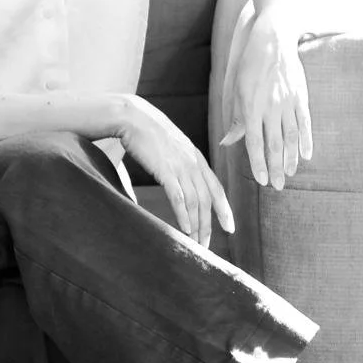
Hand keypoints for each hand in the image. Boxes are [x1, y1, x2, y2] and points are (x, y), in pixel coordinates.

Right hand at [114, 95, 234, 248]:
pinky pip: (178, 196)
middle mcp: (193, 163)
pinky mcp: (165, 169)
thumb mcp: (171, 146)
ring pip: (195, 201)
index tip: (230, 228)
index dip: (224, 209)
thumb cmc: (147, 132)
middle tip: (206, 247)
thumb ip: (178, 163)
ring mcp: (180, 165)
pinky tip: (185, 229)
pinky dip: (183, 214)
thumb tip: (175, 181)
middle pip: (208, 200)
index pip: (217, 188)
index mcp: (196, 158)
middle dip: (209, 225)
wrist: (132, 115)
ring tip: (196, 244)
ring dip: (197, 225)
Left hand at [220, 18, 312, 189]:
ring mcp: (287, 102)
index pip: (255, 143)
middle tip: (278, 186)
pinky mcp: (300, 96)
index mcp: (251, 107)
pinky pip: (304, 123)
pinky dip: (306, 140)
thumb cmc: (251, 65)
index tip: (261, 180)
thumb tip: (227, 142)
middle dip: (276, 168)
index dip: (258, 164)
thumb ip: (235, 119)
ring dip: (290, 158)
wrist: (273, 40)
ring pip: (290, 137)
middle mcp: (270, 107)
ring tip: (290, 174)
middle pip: (274, 145)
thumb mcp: (237, 90)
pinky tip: (306, 155)